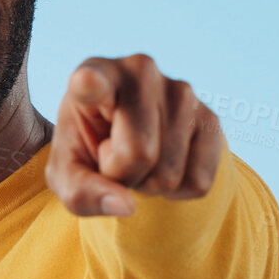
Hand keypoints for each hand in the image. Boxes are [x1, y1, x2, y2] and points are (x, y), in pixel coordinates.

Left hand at [45, 54, 224, 216]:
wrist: (128, 140)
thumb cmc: (88, 149)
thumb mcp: (67, 173)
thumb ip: (81, 192)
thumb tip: (126, 206)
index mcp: (95, 74)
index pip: (94, 81)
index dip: (90, 84)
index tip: (84, 82)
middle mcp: (141, 71)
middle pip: (138, 154)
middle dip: (123, 175)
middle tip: (114, 157)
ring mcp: (181, 91)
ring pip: (168, 174)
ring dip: (150, 183)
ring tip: (138, 156)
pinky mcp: (210, 117)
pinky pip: (198, 181)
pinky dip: (179, 189)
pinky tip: (164, 162)